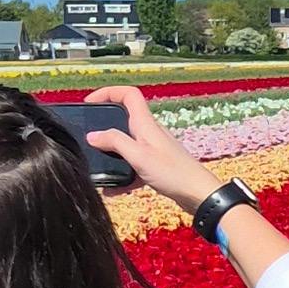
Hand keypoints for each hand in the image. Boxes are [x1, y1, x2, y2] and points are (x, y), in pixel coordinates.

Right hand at [80, 84, 218, 210]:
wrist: (199, 195)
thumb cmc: (173, 173)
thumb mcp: (139, 156)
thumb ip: (115, 142)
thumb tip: (93, 135)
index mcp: (146, 124)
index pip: (129, 95)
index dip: (109, 92)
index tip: (91, 102)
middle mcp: (150, 133)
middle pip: (124, 118)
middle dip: (104, 124)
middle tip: (88, 135)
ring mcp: (153, 149)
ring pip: (127, 144)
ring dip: (112, 152)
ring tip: (96, 163)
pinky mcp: (156, 167)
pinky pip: (133, 166)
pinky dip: (122, 175)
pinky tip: (112, 189)